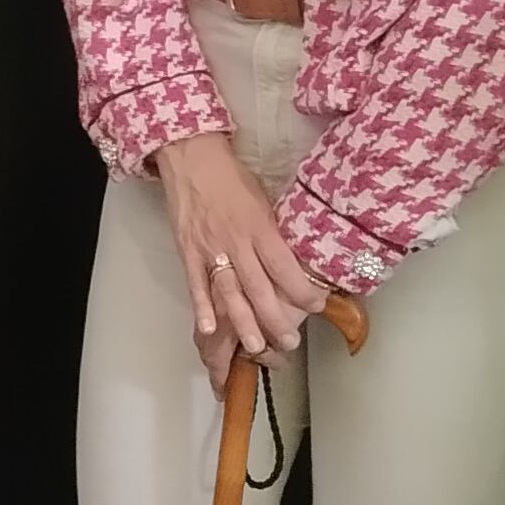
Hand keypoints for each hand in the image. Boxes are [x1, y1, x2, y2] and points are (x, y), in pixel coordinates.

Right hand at [155, 132, 327, 387]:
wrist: (192, 157)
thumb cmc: (232, 178)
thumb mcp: (264, 201)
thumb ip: (273, 234)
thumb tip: (292, 262)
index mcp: (259, 226)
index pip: (283, 265)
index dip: (300, 289)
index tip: (317, 306)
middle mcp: (236, 241)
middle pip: (258, 287)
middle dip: (275, 318)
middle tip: (289, 343)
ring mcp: (209, 248)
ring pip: (229, 291)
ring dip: (242, 321)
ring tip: (256, 346)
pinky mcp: (187, 251)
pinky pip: (196, 283)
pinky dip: (201, 306)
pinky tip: (208, 329)